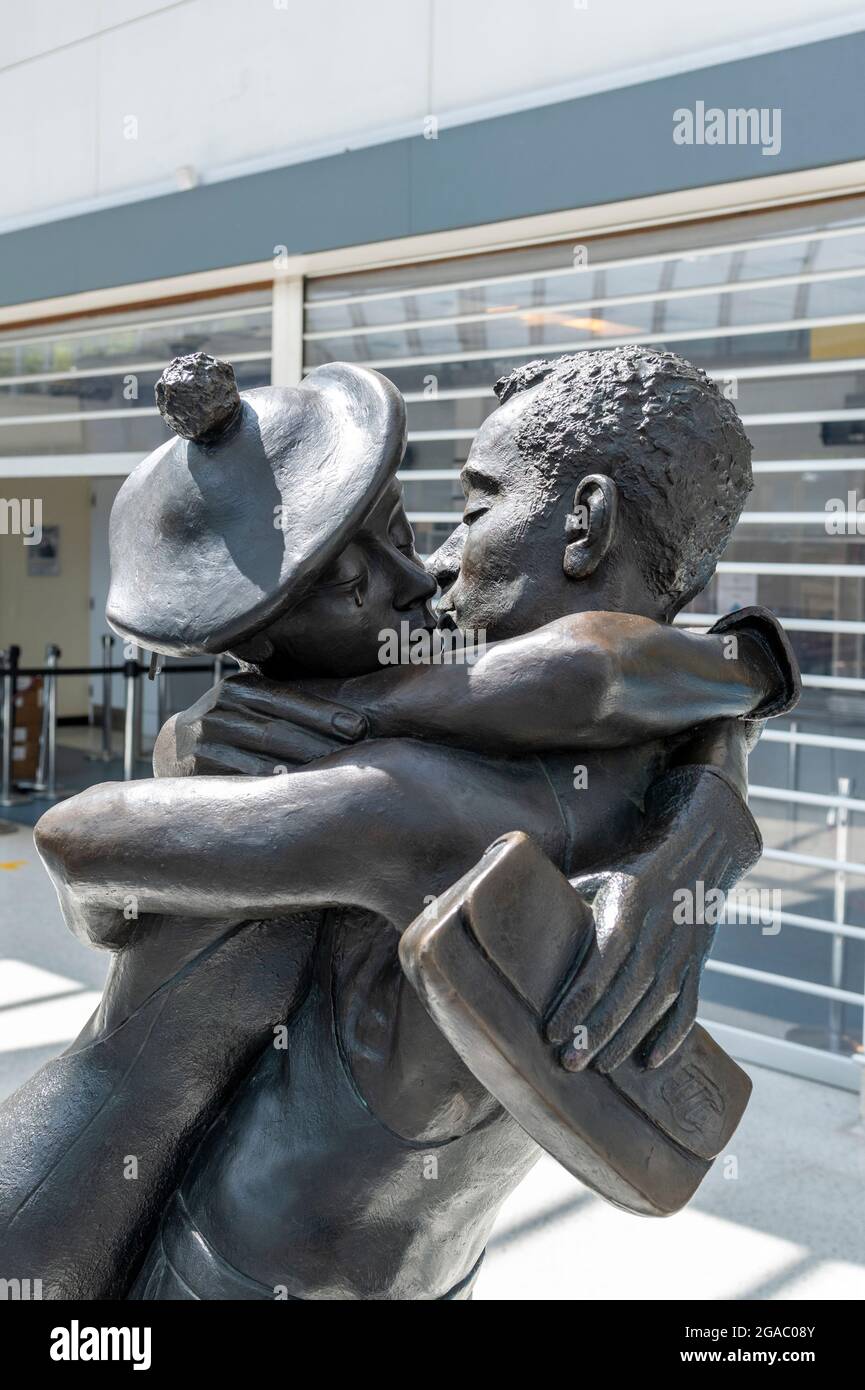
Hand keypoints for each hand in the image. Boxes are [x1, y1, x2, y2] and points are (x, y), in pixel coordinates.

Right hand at [153, 673, 367, 777]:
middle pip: (277, 730)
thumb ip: (288, 700)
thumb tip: (354, 712)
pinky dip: (273, 792)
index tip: (360, 727)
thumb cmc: (234, 726)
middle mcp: (219, 712)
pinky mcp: (197, 773)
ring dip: (302, 770)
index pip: (287, 699)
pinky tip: (300, 797)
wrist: (173, 751)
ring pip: (262, 760)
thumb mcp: (252, 703)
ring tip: (338, 778)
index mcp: (239, 689)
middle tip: (360, 754)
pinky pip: (243, 784)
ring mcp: (204, 744)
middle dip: (321, 743)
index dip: (325, 713)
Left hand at [544, 869, 714, 1073]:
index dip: (575, 1004)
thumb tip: (515, 919)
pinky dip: (672, 1037)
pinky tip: (651, 1062)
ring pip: (654, 1006)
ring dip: (627, 1040)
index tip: (552, 1032)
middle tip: (569, 1063)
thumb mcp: (600, 878)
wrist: (698, 853)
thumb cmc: (633, 870)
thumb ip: (565, 902)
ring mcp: (680, 953)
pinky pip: (688, 1007)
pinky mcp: (697, 964)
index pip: (597, 969)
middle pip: (623, 995)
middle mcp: (656, 936)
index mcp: (625, 912)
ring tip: (600, 1066)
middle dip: (596, 1032)